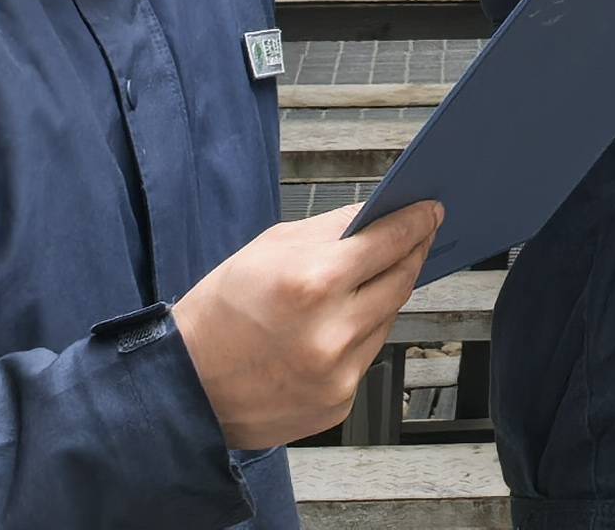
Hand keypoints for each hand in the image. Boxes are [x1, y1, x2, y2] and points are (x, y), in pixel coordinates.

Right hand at [172, 202, 441, 452]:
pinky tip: (338, 326)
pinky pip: (367, 356)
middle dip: (411, 254)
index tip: (430, 211)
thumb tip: (378, 214)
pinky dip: (359, 337)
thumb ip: (332, 229)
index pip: (390, 242)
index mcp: (313, 283)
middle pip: (401, 280)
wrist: (184, 387)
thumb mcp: (270, 249)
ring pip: (387, 319)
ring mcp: (338, 374)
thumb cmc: (220, 313)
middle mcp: (332, 332)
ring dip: (382, 296)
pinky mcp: (337, 403)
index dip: (416, 222)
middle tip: (416, 237)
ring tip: (369, 281)